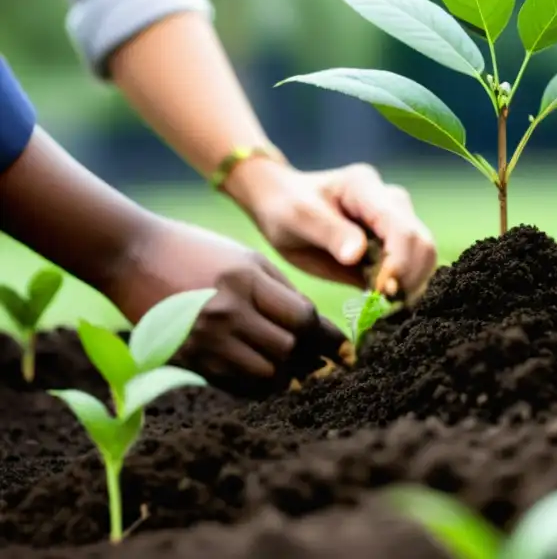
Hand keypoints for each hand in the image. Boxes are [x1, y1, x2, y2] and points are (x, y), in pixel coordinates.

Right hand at [105, 219, 341, 391]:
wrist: (130, 256)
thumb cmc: (197, 251)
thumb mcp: (247, 259)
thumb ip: (283, 292)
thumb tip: (316, 328)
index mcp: (246, 281)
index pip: (303, 320)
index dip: (329, 339)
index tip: (346, 351)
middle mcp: (226, 313)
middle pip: (287, 350)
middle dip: (308, 356)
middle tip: (322, 361)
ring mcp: (203, 340)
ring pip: (264, 374)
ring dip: (283, 372)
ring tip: (293, 367)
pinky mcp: (185, 359)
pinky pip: (234, 384)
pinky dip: (256, 383)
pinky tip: (264, 373)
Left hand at [225, 160, 436, 299]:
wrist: (281, 203)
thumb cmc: (286, 206)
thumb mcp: (298, 217)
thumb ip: (330, 233)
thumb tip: (357, 256)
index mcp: (366, 189)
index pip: (401, 228)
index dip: (400, 263)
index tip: (382, 292)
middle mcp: (391, 201)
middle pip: (421, 243)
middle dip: (410, 278)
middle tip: (384, 306)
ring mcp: (396, 221)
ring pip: (424, 256)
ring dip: (411, 285)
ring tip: (384, 306)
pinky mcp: (394, 243)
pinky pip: (412, 266)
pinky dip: (404, 287)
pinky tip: (384, 303)